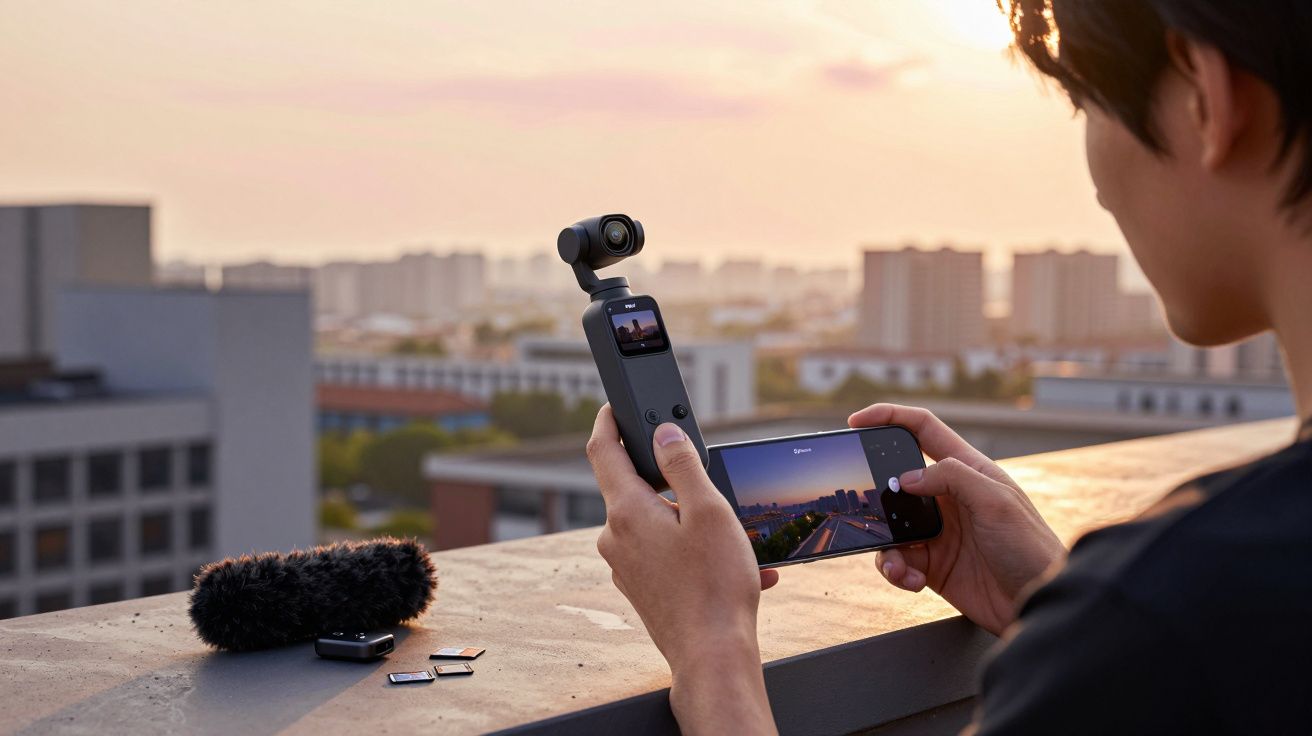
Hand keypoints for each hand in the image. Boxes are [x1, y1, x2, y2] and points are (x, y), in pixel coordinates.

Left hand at [588, 405, 777, 735]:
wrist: (713, 656)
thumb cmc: (715, 586)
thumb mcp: (708, 510)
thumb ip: (682, 465)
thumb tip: (663, 435)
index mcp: (626, 511)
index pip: (602, 450)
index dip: (608, 421)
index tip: (614, 405)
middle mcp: (615, 538)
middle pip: (635, 488)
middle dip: (671, 481)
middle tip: (707, 482)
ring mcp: (625, 566)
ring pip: (656, 524)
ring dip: (693, 522)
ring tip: (736, 540)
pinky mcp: (640, 587)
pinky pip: (666, 554)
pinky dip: (696, 552)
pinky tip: (734, 566)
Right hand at [849, 404, 1064, 635]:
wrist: (1039, 603)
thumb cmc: (1031, 548)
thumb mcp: (996, 502)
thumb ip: (952, 477)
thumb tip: (906, 477)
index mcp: (967, 470)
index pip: (923, 430)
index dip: (889, 418)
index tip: (857, 421)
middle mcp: (948, 497)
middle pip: (897, 480)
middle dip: (874, 492)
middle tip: (862, 505)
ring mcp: (938, 531)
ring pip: (890, 526)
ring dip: (885, 545)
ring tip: (898, 565)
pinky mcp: (932, 564)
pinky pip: (898, 560)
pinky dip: (896, 570)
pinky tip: (912, 581)